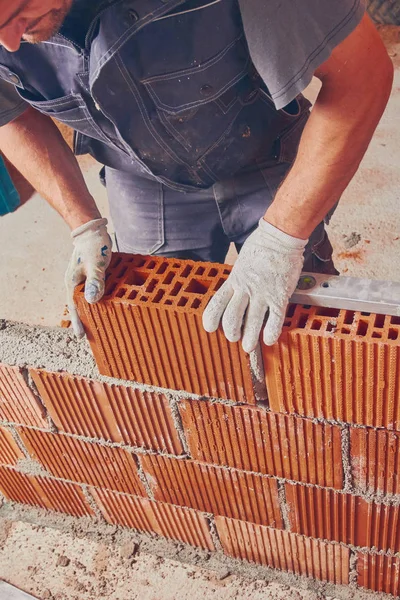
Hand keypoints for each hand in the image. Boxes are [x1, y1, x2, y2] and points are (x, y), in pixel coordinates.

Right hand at [65, 218, 111, 337]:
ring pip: (86, 300)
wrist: (93, 231)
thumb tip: (91, 300)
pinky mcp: (90, 277)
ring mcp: (82, 280)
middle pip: (79, 306)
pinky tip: (105, 307)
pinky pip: (93, 292)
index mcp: (72, 282)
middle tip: (91, 336)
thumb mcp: (95, 263)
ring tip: (98, 325)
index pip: (74, 306)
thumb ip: (95, 281)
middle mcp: (75, 283)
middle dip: (84, 320)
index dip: (77, 322)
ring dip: (91, 311)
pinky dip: (98, 301)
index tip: (80, 336)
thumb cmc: (94, 246)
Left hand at [202, 218, 306, 351]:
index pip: (216, 303)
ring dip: (249, 339)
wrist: (280, 237)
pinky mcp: (280, 296)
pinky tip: (269, 340)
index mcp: (234, 280)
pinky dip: (271, 333)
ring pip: (251, 322)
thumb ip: (238, 279)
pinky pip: (275, 319)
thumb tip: (236, 290)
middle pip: (232, 318)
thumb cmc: (262, 246)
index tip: (210, 328)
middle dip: (231, 332)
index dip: (211, 319)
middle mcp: (245, 289)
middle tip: (235, 338)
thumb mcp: (242, 262)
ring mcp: (262, 293)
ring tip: (248, 347)